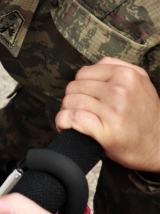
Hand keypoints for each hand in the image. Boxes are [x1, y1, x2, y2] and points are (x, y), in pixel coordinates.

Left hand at [56, 57, 159, 171]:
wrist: (159, 148)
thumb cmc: (144, 117)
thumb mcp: (141, 85)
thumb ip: (119, 69)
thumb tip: (94, 66)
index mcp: (127, 75)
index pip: (83, 73)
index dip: (79, 86)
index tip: (84, 98)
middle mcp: (121, 90)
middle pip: (74, 87)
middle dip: (72, 100)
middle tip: (79, 111)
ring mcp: (114, 110)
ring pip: (70, 102)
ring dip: (66, 112)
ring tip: (74, 120)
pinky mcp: (106, 130)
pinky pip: (72, 118)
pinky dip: (63, 122)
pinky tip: (66, 126)